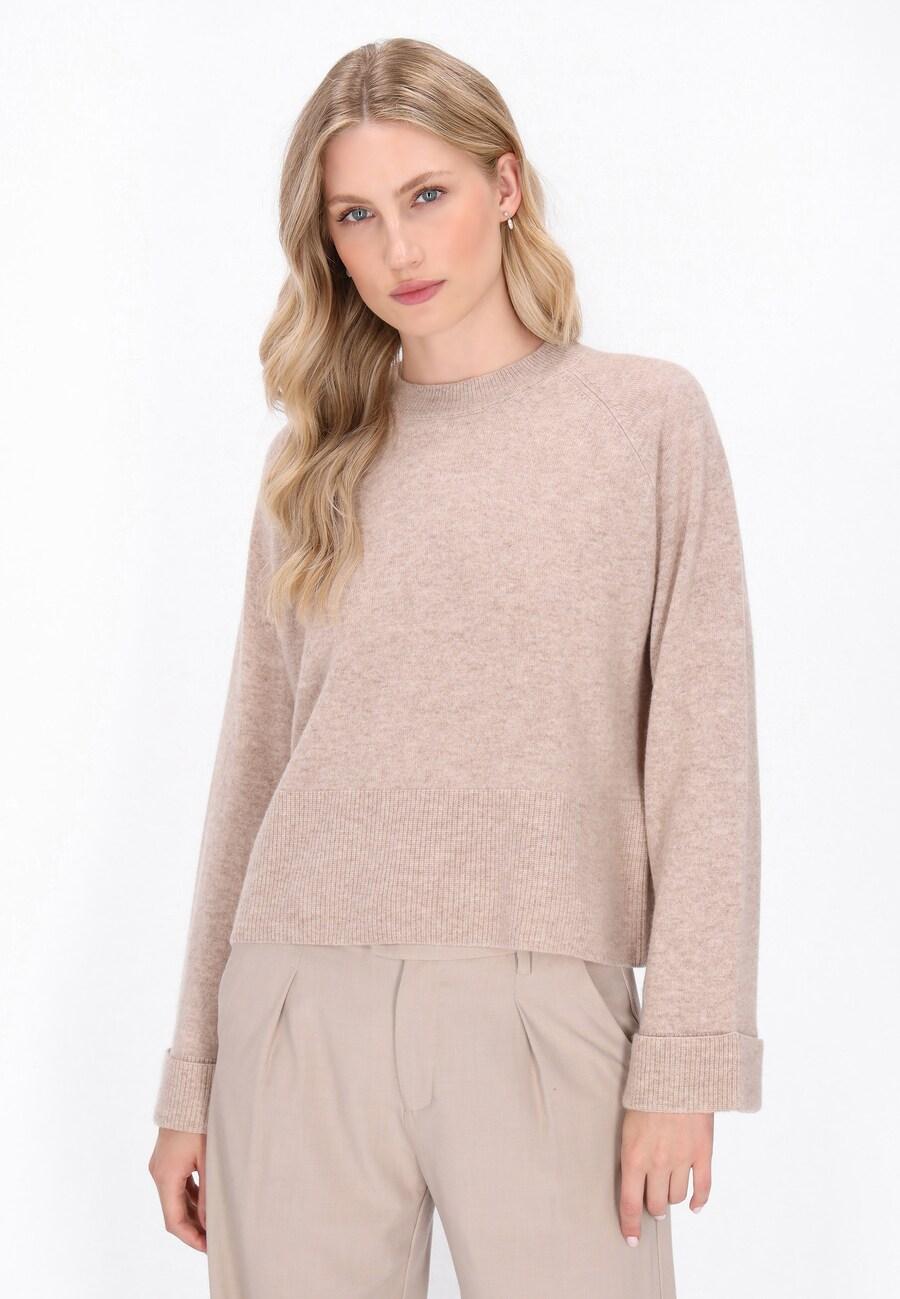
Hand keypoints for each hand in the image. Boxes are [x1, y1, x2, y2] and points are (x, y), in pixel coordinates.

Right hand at [148, 1128, 207, 1251]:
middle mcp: (159, 1174)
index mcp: (166, 1177)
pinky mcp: (167, 1158)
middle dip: (194, 1228)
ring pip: (176, 1199)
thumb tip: (211, 1224)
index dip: (191, 1238)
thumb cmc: (200, 1121)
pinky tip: (208, 1202)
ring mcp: (161, 1166)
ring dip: (194, 1213)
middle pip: (174, 1212)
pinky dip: (191, 1197)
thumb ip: (209, 1193)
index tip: (209, 1248)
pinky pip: (178, 1185)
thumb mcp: (208, 1158)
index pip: (174, 1221)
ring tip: (215, 1224)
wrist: (188, 1091)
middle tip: (216, 1240)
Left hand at [618, 1109, 712, 1244]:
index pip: (630, 1203)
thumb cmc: (647, 1096)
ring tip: (668, 1190)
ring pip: (677, 1197)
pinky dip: (699, 1201)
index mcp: (633, 1156)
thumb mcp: (628, 1126)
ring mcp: (682, 1159)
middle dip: (653, 1207)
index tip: (631, 1239)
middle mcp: (658, 1163)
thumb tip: (633, 1179)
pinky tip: (694, 1205)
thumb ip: (631, 1154)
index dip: (630, 1225)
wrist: (675, 1072)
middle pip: (656, 1204)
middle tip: (652, 1201)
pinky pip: (703, 1188)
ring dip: (672, 1198)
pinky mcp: (703, 1153)